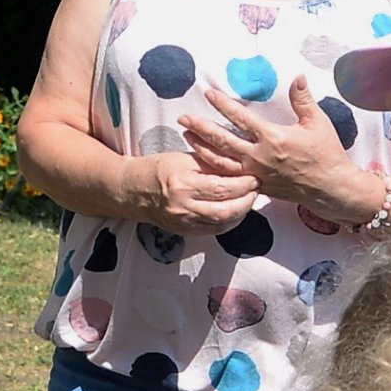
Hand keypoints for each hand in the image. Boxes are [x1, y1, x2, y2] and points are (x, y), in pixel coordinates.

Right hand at [122, 149, 260, 235]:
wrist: (133, 190)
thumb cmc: (159, 168)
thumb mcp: (184, 158)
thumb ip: (212, 164)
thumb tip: (240, 167)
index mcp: (183, 184)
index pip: (222, 187)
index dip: (243, 184)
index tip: (255, 176)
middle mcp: (183, 207)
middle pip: (226, 209)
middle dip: (247, 200)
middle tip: (257, 189)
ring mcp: (183, 222)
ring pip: (222, 224)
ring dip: (242, 213)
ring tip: (250, 199)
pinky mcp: (184, 232)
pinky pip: (214, 231)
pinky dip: (230, 223)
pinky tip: (237, 212)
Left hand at [182, 75, 383, 222]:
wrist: (330, 188)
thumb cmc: (326, 153)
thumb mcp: (317, 122)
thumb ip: (303, 99)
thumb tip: (298, 76)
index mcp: (273, 139)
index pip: (241, 119)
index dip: (223, 105)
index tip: (208, 94)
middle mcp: (260, 157)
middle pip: (223, 141)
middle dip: (200, 128)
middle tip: (183, 118)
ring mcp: (256, 174)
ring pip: (221, 162)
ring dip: (202, 149)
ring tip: (186, 137)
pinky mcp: (257, 186)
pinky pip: (230, 178)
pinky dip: (214, 170)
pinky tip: (203, 162)